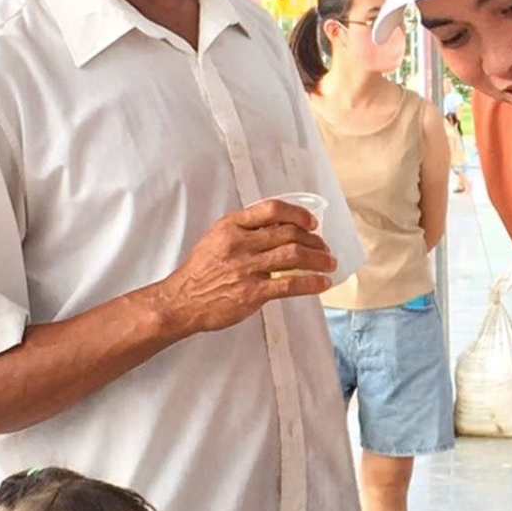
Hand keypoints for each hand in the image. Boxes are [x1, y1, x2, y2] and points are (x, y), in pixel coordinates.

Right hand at [152, 201, 336, 338]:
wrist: (182, 301)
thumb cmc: (201, 271)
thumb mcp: (217, 239)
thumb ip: (245, 231)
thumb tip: (279, 230)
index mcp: (231, 225)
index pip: (272, 209)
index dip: (297, 214)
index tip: (311, 223)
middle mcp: (240, 243)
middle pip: (289, 233)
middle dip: (314, 240)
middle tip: (324, 248)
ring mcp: (247, 268)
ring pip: (294, 256)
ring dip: (318, 259)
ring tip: (329, 264)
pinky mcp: (252, 293)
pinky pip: (290, 285)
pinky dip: (311, 283)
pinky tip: (322, 283)